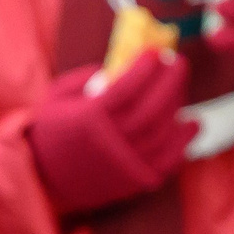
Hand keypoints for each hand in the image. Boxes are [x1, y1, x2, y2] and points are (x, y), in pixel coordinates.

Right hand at [23, 52, 187, 217]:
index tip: (154, 52)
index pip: (126, 88)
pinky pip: (167, 161)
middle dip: (169, 81)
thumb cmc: (50, 130)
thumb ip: (85, 77)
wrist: (41, 178)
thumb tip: (119, 65)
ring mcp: (125, 165)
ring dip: (177, 106)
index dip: (144, 67)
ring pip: (162, 133)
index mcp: (88, 119)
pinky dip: (184, 143)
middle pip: (151, 108)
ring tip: (180, 88)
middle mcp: (110, 142)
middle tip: (177, 62)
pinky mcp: (134, 182)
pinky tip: (192, 124)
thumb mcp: (56, 96)